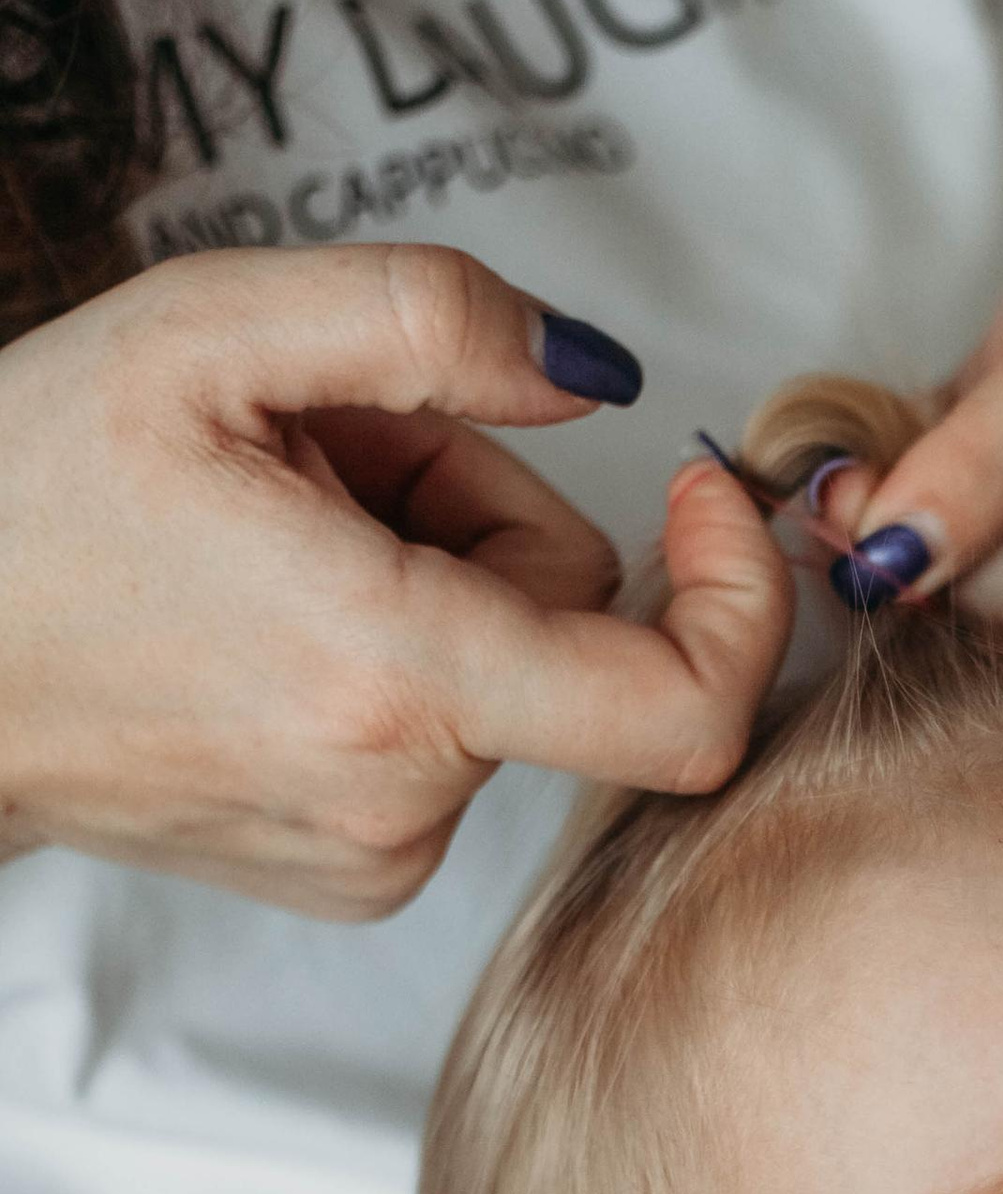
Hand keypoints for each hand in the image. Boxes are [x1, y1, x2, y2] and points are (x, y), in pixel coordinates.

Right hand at [0, 247, 790, 918]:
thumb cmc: (21, 501)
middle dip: (479, 511)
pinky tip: (259, 618)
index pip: (687, 708)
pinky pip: (440, 733)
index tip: (703, 495)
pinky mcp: (347, 873)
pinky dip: (384, 656)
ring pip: (500, 673)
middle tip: (320, 457)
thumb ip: (432, 320)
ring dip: (421, 577)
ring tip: (262, 534)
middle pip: (567, 625)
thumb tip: (594, 368)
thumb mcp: (210, 330)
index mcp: (396, 676)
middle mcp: (404, 795)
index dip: (740, 595)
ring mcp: (375, 852)